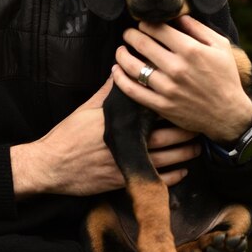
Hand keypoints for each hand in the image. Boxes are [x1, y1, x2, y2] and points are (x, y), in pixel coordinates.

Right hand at [10, 77, 200, 197]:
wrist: (51, 165)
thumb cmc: (68, 134)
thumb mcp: (86, 108)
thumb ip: (107, 91)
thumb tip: (120, 69)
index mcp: (119, 121)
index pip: (152, 111)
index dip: (171, 107)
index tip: (184, 100)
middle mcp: (127, 141)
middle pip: (166, 136)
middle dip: (185, 130)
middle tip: (199, 123)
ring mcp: (127, 163)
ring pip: (166, 159)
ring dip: (185, 152)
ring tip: (198, 145)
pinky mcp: (124, 181)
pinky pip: (156, 180)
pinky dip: (173, 176)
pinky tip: (183, 169)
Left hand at [111, 15, 251, 142]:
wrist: (228, 115)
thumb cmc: (225, 77)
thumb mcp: (221, 46)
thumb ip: (199, 28)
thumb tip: (178, 16)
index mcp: (191, 50)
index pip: (158, 29)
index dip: (146, 23)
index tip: (143, 24)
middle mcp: (177, 68)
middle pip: (142, 44)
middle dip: (131, 35)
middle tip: (128, 33)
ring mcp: (168, 88)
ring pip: (133, 67)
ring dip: (122, 55)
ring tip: (120, 50)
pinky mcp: (162, 106)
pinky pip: (133, 91)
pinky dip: (120, 79)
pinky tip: (116, 70)